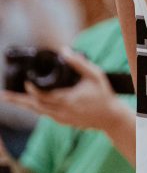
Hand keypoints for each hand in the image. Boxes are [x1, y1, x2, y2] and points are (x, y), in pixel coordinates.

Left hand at [1, 47, 121, 130]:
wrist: (110, 118)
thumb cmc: (104, 95)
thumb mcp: (95, 75)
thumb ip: (79, 63)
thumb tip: (64, 50)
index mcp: (67, 99)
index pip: (43, 95)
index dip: (31, 89)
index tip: (24, 81)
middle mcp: (61, 111)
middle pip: (34, 106)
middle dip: (17, 100)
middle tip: (3, 95)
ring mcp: (61, 118)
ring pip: (37, 111)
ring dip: (23, 104)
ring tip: (9, 98)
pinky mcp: (63, 122)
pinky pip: (45, 114)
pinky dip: (35, 107)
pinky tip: (30, 102)